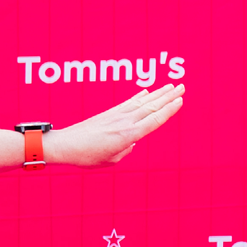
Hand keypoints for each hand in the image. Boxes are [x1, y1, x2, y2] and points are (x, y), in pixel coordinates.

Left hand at [45, 84, 184, 167]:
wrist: (64, 145)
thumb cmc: (87, 157)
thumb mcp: (111, 160)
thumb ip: (126, 150)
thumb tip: (131, 142)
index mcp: (128, 135)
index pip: (154, 120)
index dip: (168, 110)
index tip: (180, 100)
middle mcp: (124, 122)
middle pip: (151, 106)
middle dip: (168, 96)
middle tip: (182, 86)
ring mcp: (116, 116)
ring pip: (142, 102)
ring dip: (157, 93)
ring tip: (171, 86)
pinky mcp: (108, 113)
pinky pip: (128, 103)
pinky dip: (139, 96)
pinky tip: (146, 91)